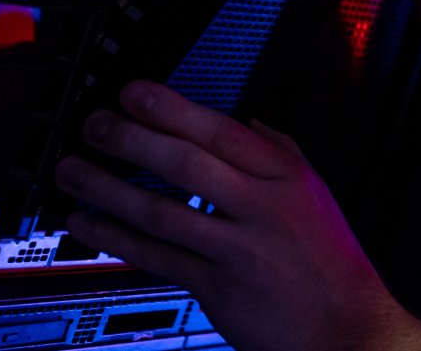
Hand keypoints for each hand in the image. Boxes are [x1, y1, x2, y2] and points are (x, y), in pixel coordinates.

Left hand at [56, 81, 420, 350]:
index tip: (133, 92)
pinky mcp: (217, 288)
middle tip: (95, 124)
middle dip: (132, 140)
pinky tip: (88, 223)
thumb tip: (248, 121)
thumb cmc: (330, 263)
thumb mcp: (316, 194)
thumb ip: (281, 152)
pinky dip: (117, 238)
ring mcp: (237, 250)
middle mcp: (261, 208)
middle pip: (186, 165)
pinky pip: (157, 257)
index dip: (171, 109)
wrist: (346, 328)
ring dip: (109, 188)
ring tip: (73, 170)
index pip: (221, 130)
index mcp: (285, 177)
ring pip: (162, 211)